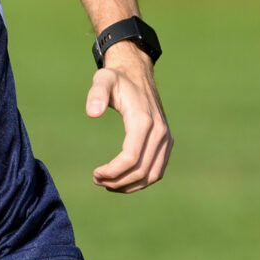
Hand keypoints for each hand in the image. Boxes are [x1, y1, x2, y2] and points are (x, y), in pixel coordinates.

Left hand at [86, 41, 170, 192]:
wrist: (137, 74)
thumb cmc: (117, 79)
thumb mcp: (103, 79)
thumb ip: (96, 93)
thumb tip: (92, 113)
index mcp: (143, 120)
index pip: (131, 158)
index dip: (112, 171)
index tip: (95, 174)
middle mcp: (159, 131)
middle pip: (141, 171)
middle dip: (118, 181)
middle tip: (97, 180)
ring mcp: (166, 138)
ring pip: (152, 175)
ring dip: (130, 185)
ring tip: (108, 184)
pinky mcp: (167, 142)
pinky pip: (157, 170)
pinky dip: (141, 181)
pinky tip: (122, 181)